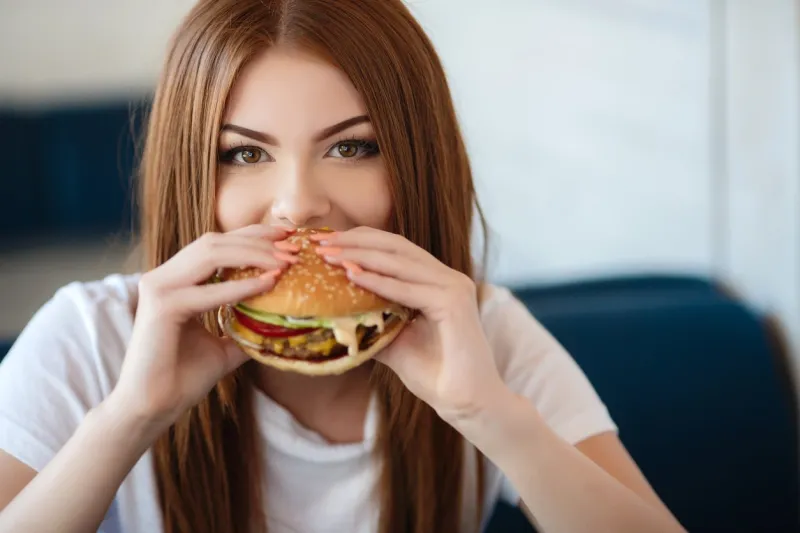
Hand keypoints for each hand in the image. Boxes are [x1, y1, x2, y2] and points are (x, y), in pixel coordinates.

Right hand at [110, 224, 298, 430]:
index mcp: (176, 280)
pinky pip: (209, 290)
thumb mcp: (224, 346)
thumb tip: (281, 324)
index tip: (287, 237)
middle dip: (257, 239)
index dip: (252, 236)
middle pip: (215, 241)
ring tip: (285, 262)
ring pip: (211, 253)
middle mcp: (164, 277)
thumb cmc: (183, 378)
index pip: (216, 245)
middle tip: (293, 246)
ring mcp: (159, 288)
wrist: (152, 408)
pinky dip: (241, 286)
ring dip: (253, 254)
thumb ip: (245, 328)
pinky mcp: (161, 307)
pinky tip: (268, 284)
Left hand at [312, 227, 507, 421]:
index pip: (396, 249)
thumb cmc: (436, 376)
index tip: (326, 243)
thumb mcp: (394, 342)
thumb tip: (334, 313)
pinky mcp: (454, 303)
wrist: (467, 405)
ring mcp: (454, 287)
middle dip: (356, 241)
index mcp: (438, 282)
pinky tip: (352, 275)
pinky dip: (378, 281)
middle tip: (320, 242)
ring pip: (401, 261)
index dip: (361, 241)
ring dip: (361, 255)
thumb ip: (374, 320)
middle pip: (397, 246)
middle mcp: (449, 278)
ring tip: (329, 255)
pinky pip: (408, 288)